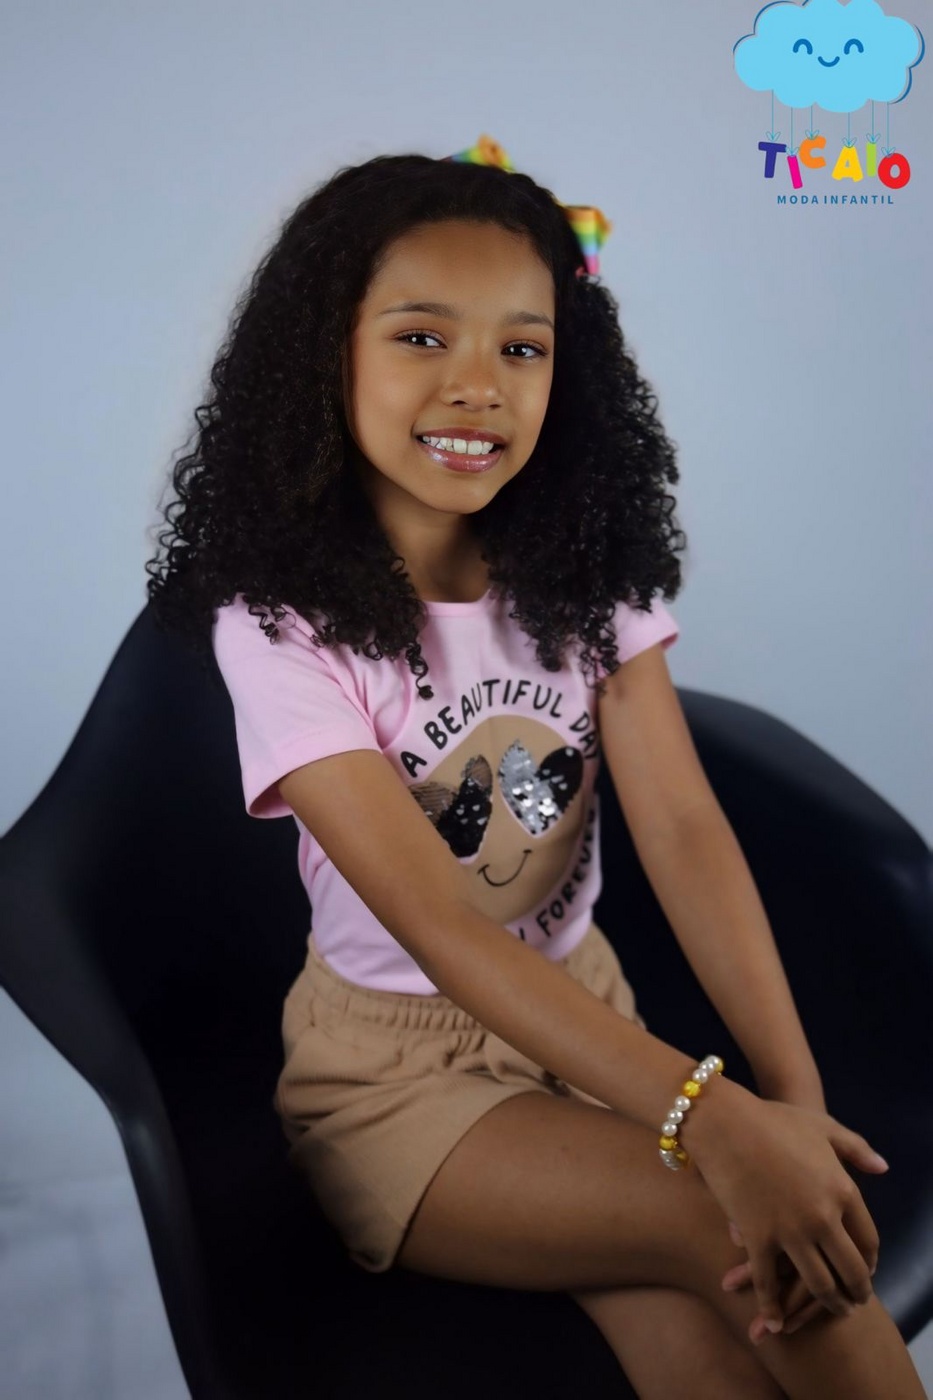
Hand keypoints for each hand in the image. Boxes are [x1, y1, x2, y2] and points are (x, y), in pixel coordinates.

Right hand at [682, 1078, 887, 1339]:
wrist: (724, 1122)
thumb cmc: (773, 1119)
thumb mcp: (821, 1126)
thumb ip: (855, 1148)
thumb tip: (883, 1168)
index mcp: (843, 1190)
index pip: (869, 1240)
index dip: (871, 1261)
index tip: (868, 1269)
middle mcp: (823, 1217)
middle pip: (851, 1270)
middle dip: (857, 1292)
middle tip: (855, 1302)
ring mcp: (791, 1231)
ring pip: (819, 1284)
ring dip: (829, 1304)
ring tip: (831, 1309)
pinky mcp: (758, 1238)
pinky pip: (769, 1283)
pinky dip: (772, 1308)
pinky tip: (776, 1322)